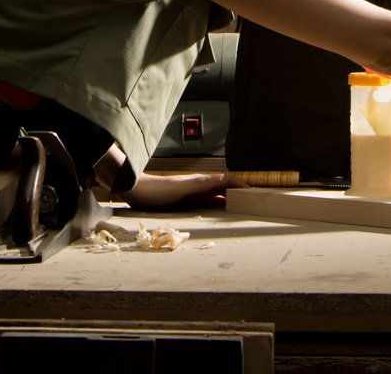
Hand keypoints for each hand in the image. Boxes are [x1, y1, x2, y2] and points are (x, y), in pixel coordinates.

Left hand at [120, 171, 247, 210]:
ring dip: (229, 199)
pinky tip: (217, 212)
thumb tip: (224, 179)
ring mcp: (192, 194)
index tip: (254, 192)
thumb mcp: (181, 188)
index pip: (227, 180)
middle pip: (225, 188)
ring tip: (241, 207)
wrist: (136, 190)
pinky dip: (217, 205)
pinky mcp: (185, 201)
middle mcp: (199, 186)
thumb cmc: (157, 190)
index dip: (241, 185)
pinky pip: (206, 202)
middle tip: (254, 202)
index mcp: (201, 182)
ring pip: (217, 195)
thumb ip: (201, 184)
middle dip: (239, 192)